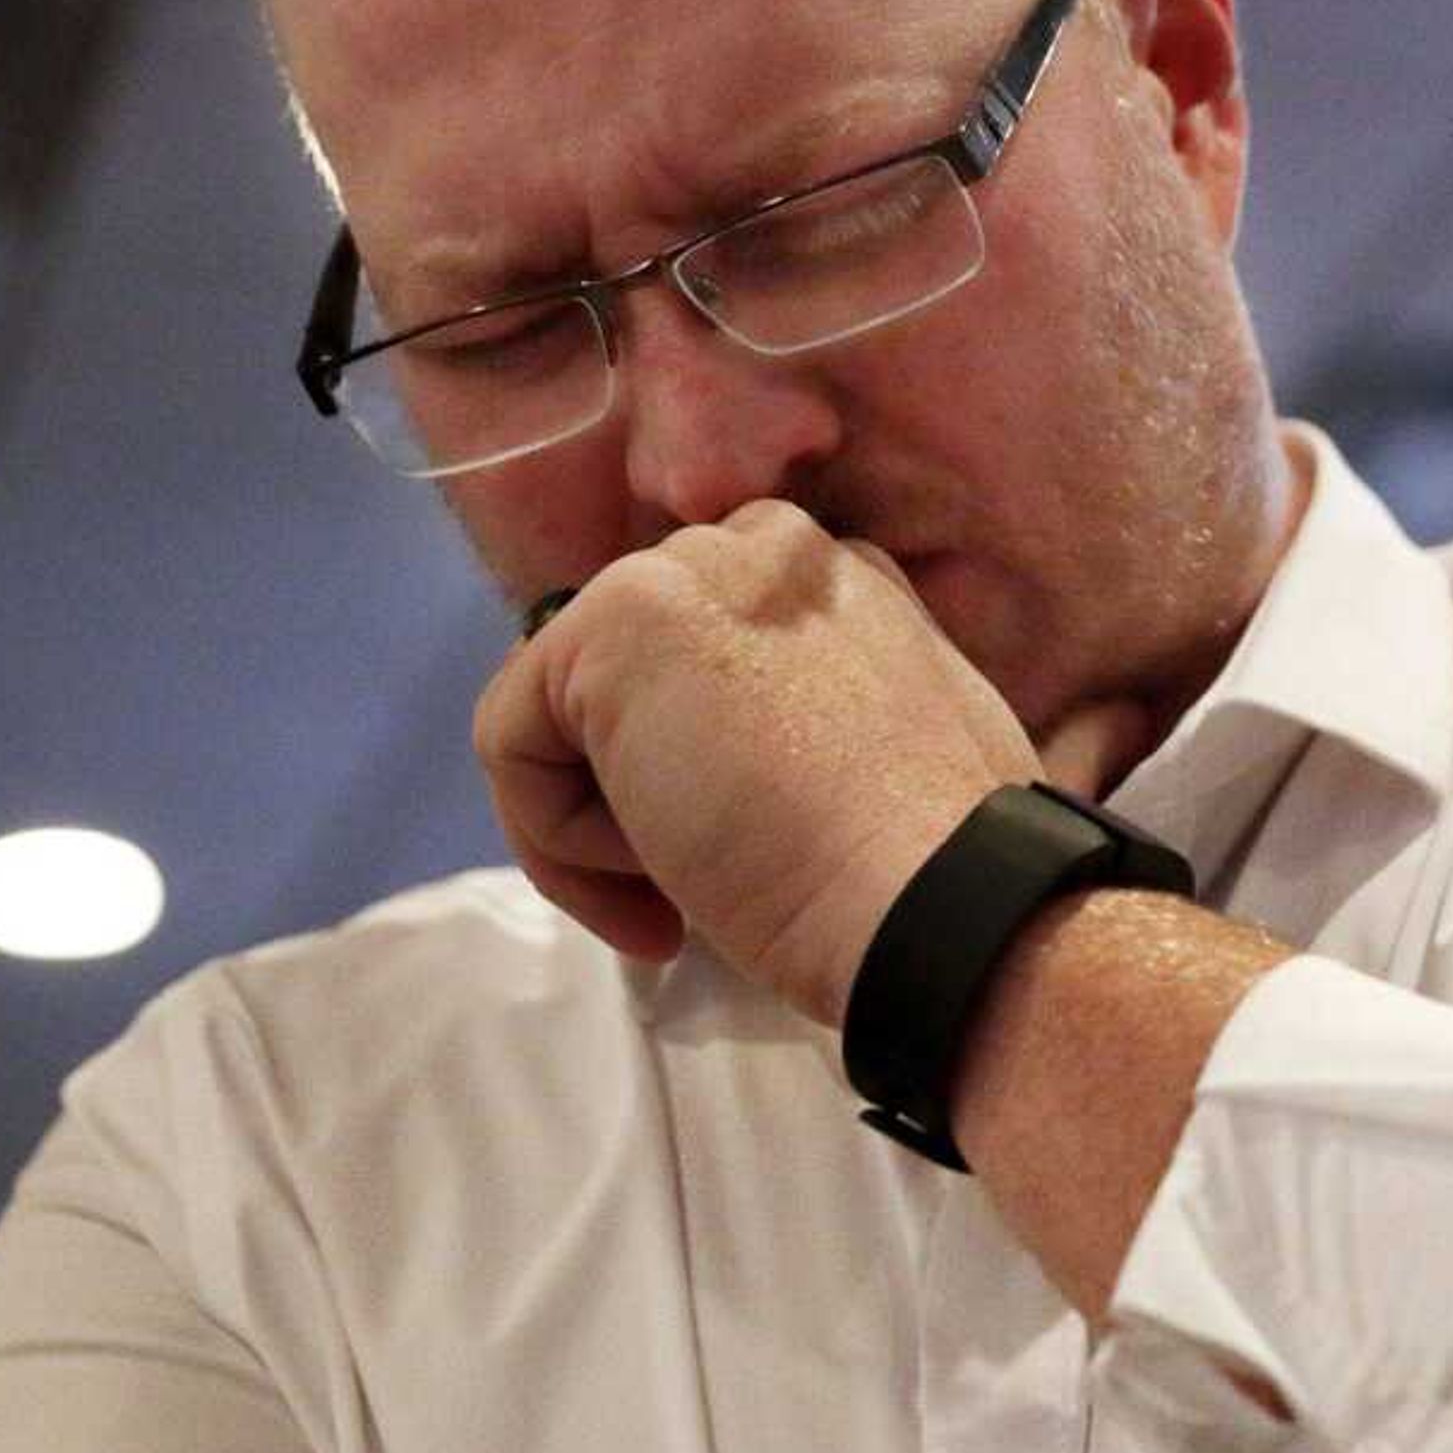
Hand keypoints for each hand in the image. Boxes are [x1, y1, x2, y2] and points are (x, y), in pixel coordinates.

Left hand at [470, 501, 1040, 1026]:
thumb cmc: (939, 874)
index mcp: (845, 579)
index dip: (697, 770)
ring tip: (680, 904)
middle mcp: (765, 548)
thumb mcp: (897, 762)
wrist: (942, 902)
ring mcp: (684, 574)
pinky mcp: (610, 628)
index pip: (706, 654)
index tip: (745, 859)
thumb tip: (738, 765)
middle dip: (632, 797)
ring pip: (561, 711)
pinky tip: (656, 890)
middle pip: (623, 677)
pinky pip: (510, 743)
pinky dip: (555, 846)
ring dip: (598, 830)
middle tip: (690, 899)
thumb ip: (817, 718)